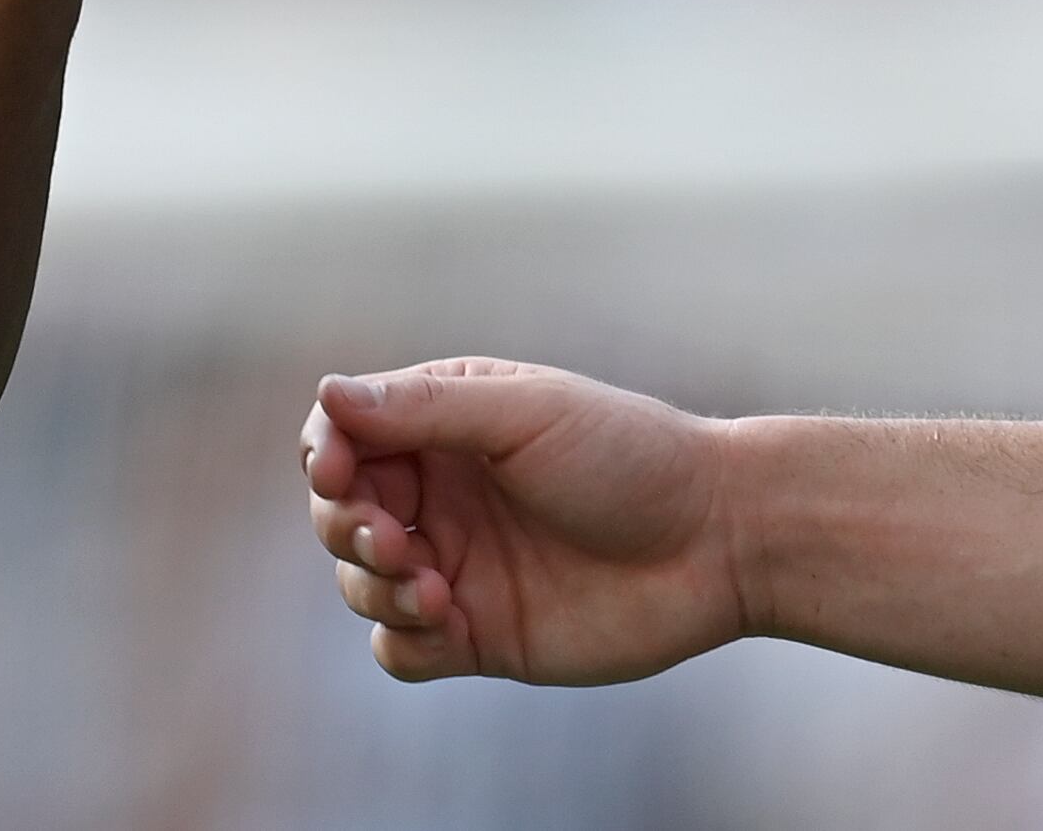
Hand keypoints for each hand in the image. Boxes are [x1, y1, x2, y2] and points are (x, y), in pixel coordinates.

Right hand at [303, 357, 750, 684]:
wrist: (718, 540)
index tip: (336, 473)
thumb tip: (327, 392)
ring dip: (375, 583)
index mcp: (446, 425)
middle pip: (339, 511)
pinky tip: (446, 620)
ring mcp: (457, 564)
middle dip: (346, 525)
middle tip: (397, 539)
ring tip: (436, 586)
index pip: (345, 434)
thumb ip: (425, 409)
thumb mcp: (526, 415)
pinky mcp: (478, 634)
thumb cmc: (630, 455)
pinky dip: (401, 638)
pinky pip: (399, 649)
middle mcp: (441, 493)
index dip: (325, 454)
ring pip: (360, 580)